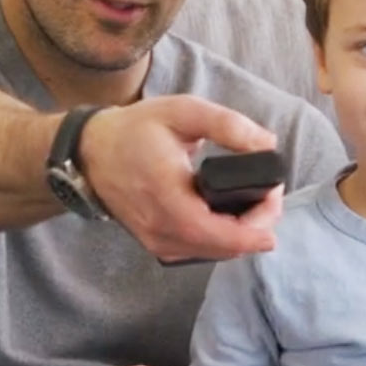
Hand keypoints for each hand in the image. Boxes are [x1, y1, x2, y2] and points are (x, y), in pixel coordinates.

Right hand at [81, 95, 282, 261]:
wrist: (91, 151)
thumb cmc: (136, 130)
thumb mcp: (183, 112)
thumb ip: (228, 125)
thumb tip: (268, 144)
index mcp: (168, 198)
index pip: (220, 235)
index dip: (256, 226)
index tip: (274, 197)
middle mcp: (161, 229)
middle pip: (223, 248)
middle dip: (257, 227)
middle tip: (271, 196)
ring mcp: (156, 241)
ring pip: (213, 253)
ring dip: (241, 235)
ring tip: (257, 204)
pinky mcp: (156, 243)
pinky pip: (198, 251)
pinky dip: (220, 239)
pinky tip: (232, 218)